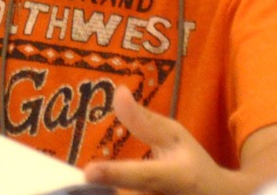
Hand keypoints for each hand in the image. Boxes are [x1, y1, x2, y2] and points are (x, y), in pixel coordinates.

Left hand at [83, 86, 245, 194]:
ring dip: (105, 193)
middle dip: (103, 190)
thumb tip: (117, 92)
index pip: (142, 176)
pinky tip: (100, 188)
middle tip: (85, 180)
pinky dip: (111, 194)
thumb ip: (143, 121)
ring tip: (87, 186)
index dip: (116, 174)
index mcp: (177, 177)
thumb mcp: (175, 136)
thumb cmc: (192, 163)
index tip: (89, 172)